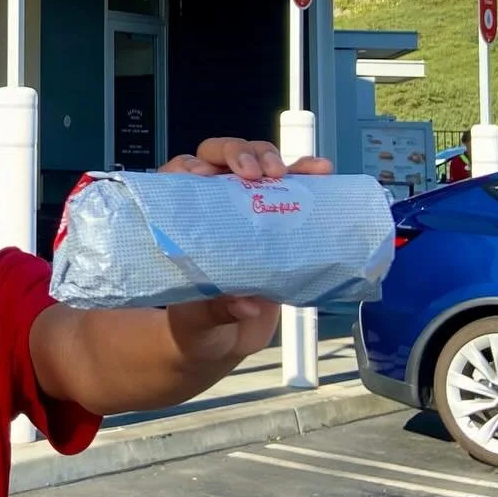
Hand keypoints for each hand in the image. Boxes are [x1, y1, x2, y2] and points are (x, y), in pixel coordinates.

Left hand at [159, 136, 333, 364]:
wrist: (220, 341)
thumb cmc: (192, 325)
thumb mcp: (195, 322)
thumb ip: (213, 312)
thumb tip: (245, 303)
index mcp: (175, 221)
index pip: (176, 177)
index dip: (190, 168)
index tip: (206, 176)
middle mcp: (207, 206)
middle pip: (217, 159)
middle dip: (237, 154)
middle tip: (256, 173)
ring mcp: (242, 210)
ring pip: (255, 167)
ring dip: (272, 159)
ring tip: (289, 170)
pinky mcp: (273, 223)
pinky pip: (288, 190)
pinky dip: (305, 176)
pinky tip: (321, 171)